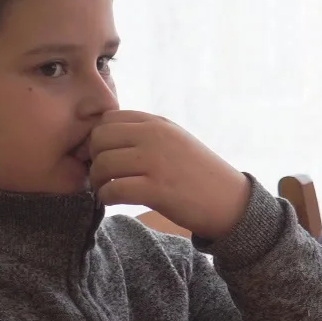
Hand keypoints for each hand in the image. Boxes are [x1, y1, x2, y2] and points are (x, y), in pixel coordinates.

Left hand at [89, 110, 250, 240]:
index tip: (103, 156)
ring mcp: (155, 162)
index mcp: (157, 122)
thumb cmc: (197, 172)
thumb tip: (104, 135)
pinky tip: (113, 201)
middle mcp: (155, 137)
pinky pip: (113, 190)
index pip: (107, 119)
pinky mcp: (156, 190)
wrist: (228, 201)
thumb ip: (144, 133)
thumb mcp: (173, 139)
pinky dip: (106, 198)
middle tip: (101, 176)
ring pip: (102, 165)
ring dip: (98, 181)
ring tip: (106, 189)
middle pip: (99, 139)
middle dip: (93, 159)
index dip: (98, 139)